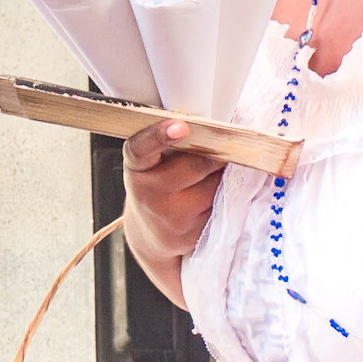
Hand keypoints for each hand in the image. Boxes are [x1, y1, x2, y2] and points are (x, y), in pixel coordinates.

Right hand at [123, 120, 225, 271]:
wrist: (150, 232)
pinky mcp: (192, 235)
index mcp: (137, 168)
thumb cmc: (157, 184)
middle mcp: (149, 194)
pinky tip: (213, 198)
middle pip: (198, 164)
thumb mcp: (152, 162)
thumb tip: (215, 130)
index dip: (159, 136)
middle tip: (224, 144)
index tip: (180, 126)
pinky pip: (222, 207)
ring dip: (223, 176)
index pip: (141, 149)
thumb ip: (174, 145)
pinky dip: (225, 198)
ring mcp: (171, 218)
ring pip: (216, 186)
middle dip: (216, 153)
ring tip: (212, 176)